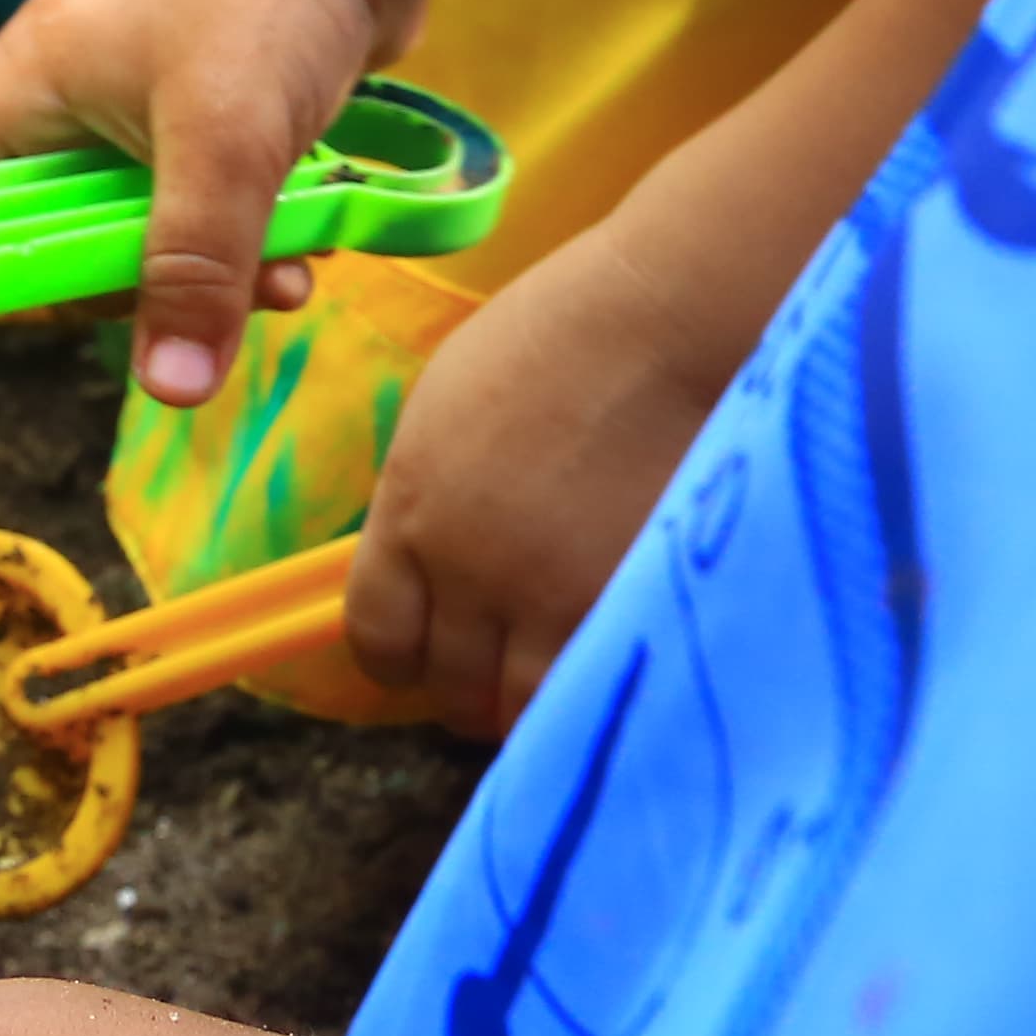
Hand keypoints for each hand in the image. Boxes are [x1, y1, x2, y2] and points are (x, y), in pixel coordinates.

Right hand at [0, 0, 415, 404]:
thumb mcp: (225, 145)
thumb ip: (192, 270)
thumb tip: (168, 395)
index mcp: (33, 77)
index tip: (40, 300)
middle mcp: (73, 84)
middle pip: (47, 217)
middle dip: (128, 276)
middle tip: (192, 306)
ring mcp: (144, 89)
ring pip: (142, 213)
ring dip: (209, 263)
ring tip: (281, 281)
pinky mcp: (214, 97)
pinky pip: (205, 191)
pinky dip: (248, 226)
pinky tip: (309, 243)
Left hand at [344, 222, 745, 738]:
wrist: (658, 324)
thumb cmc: (551, 340)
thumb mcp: (443, 416)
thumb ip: (425, 505)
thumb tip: (425, 572)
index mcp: (411, 513)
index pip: (377, 637)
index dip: (401, 659)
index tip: (426, 655)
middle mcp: (471, 571)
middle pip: (451, 688)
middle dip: (470, 690)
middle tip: (502, 671)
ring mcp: (557, 597)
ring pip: (528, 711)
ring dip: (537, 707)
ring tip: (560, 680)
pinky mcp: (633, 607)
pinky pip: (602, 688)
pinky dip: (600, 688)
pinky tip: (612, 659)